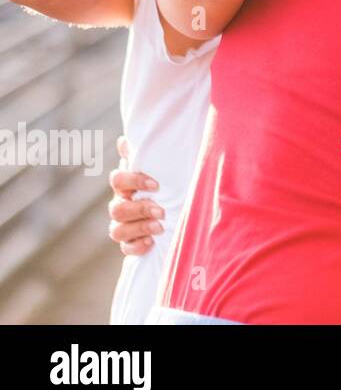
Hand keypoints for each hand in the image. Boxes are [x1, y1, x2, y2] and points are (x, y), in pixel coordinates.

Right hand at [107, 137, 163, 255]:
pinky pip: (126, 249)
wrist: (175, 212)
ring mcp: (124, 227)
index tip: (156, 184)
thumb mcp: (161, 170)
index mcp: (127, 186)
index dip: (133, 181)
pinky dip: (137, 246)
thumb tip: (124, 140)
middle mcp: (121, 206)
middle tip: (161, 210)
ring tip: (160, 227)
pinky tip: (151, 242)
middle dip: (139, 209)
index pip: (117, 180)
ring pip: (117, 230)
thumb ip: (145, 156)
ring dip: (139, 228)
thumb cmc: (167, 185)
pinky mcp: (131, 245)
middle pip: (116, 209)